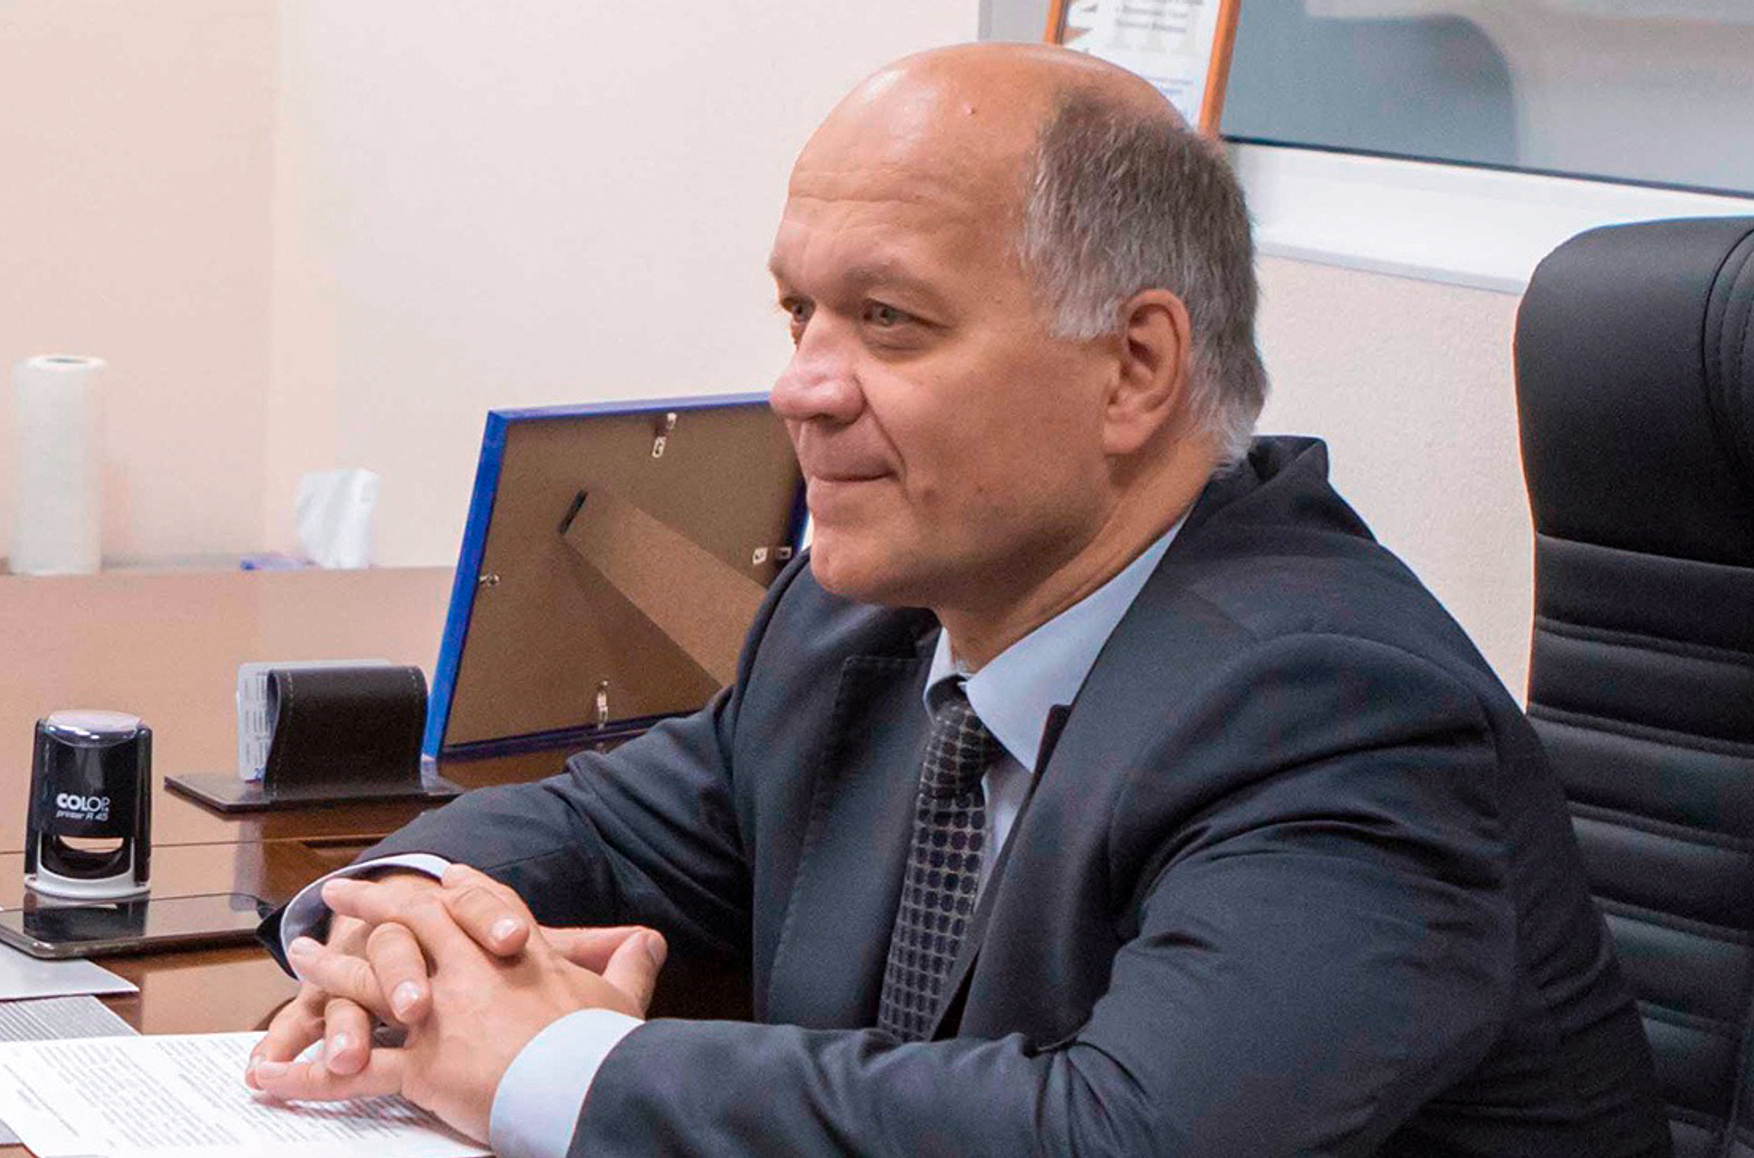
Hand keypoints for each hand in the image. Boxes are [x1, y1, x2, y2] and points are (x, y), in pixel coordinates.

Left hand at [253, 867, 666, 1141]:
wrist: (580, 1079)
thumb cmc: (600, 1041)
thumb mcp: (621, 994)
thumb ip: (628, 961)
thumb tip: (650, 940)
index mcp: (515, 953)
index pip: (477, 905)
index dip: (454, 888)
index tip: (436, 874)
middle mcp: (468, 972)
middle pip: (411, 925)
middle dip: (374, 905)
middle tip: (342, 891)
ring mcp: (438, 1015)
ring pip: (371, 982)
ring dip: (330, 967)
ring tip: (299, 952)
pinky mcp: (421, 1065)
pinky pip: (354, 1073)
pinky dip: (307, 1075)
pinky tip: (270, 1074)